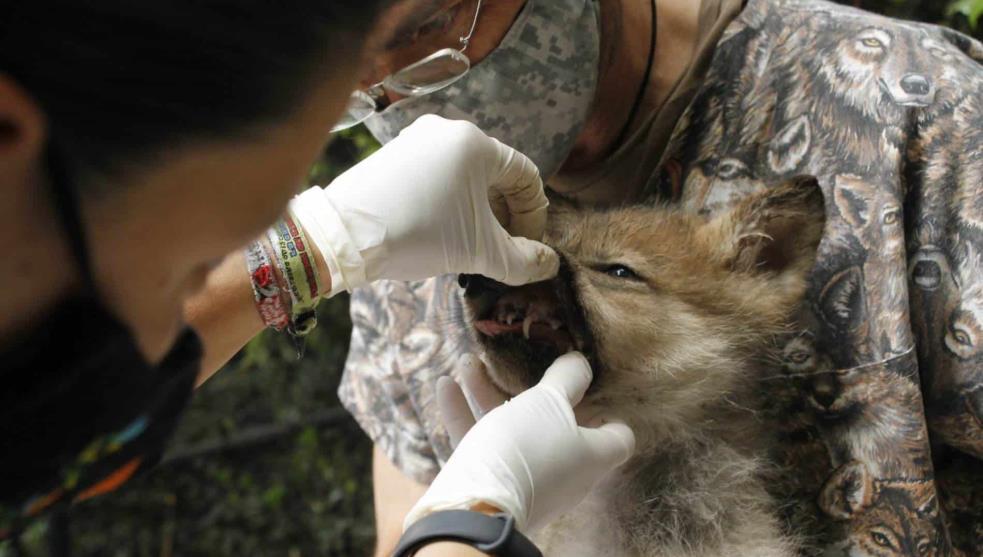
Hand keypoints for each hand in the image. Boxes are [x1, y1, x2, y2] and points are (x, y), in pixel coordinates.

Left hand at [290, 115, 559, 296]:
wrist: (343, 236)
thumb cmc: (417, 234)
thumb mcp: (478, 252)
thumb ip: (522, 261)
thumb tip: (548, 265)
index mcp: (475, 144)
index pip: (526, 176)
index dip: (535, 216)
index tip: (526, 248)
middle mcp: (448, 131)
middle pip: (497, 174)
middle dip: (506, 215)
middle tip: (502, 249)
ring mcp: (417, 139)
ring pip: (466, 176)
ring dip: (479, 210)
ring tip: (472, 244)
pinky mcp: (394, 153)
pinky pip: (438, 174)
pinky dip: (451, 201)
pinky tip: (440, 230)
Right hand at [405, 353, 635, 533]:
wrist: (477, 505)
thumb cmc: (527, 447)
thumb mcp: (549, 401)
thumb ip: (567, 379)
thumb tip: (580, 363)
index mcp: (592, 455)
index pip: (618, 437)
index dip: (610, 412)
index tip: (593, 389)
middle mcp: (565, 472)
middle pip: (559, 427)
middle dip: (535, 389)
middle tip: (522, 364)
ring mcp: (528, 480)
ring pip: (513, 429)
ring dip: (488, 393)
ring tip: (467, 361)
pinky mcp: (495, 484)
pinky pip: (484, 445)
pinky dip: (465, 413)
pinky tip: (445, 384)